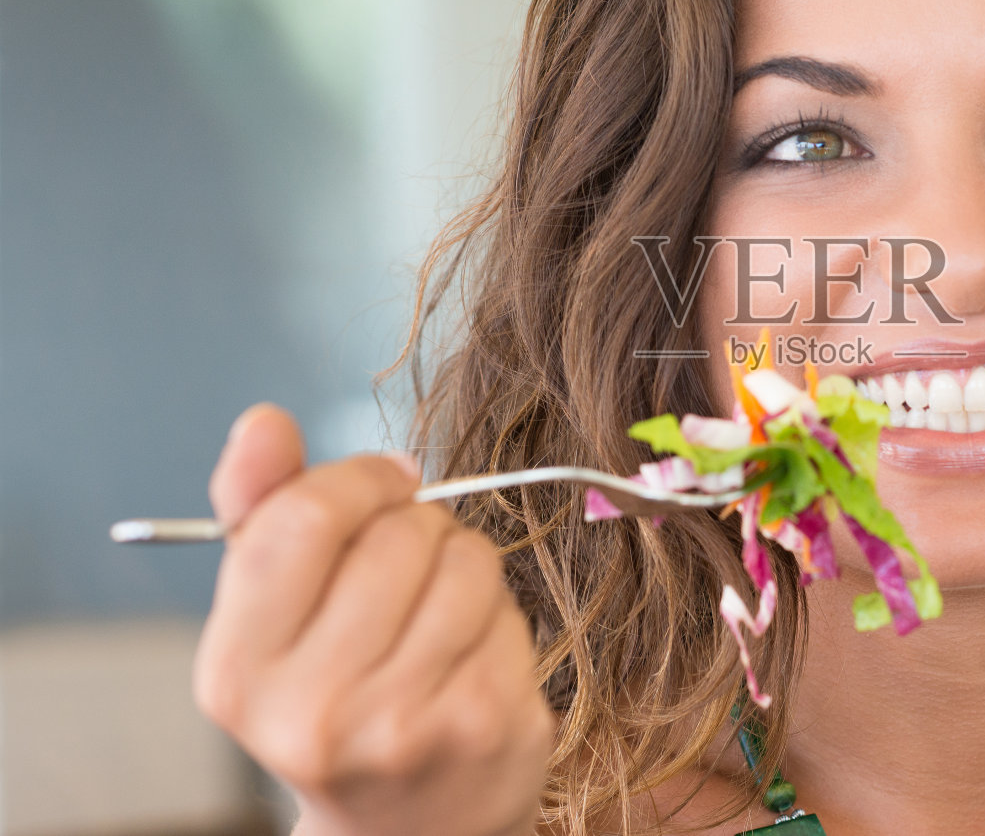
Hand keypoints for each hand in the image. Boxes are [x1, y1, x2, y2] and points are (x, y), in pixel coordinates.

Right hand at [193, 403, 555, 835]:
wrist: (404, 830)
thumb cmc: (332, 694)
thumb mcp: (271, 615)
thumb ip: (260, 512)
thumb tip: (263, 422)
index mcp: (239, 673)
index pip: (305, 518)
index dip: (358, 479)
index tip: (383, 484)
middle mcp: (315, 711)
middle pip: (400, 534)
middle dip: (416, 524)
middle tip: (408, 566)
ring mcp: (409, 725)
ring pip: (468, 561)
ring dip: (463, 565)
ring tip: (438, 612)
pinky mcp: (489, 726)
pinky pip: (512, 608)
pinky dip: (499, 614)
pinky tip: (471, 654)